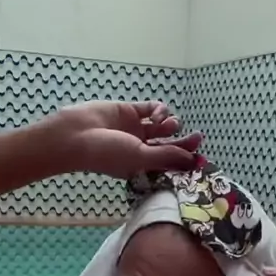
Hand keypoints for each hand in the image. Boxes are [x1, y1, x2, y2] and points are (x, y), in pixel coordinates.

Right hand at [55, 100, 201, 178]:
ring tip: (167, 125)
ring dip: (170, 124)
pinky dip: (159, 110)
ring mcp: (136, 130)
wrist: (76, 135)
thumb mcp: (140, 159)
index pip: (170, 163)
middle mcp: (141, 148)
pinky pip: (152, 109)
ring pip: (163, 126)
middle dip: (184, 141)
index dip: (185, 159)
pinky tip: (156, 116)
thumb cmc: (106, 154)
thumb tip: (193, 160)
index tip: (199, 155)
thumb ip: (167, 157)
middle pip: (170, 145)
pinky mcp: (131, 111)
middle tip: (197, 137)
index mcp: (143, 166)